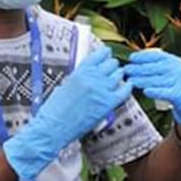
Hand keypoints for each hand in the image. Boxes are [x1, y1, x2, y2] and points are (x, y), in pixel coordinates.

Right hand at [3, 46, 131, 180]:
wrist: (54, 127)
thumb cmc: (55, 109)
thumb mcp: (65, 85)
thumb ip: (80, 76)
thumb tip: (91, 73)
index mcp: (80, 71)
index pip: (99, 54)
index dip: (105, 54)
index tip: (107, 54)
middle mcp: (92, 78)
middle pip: (111, 63)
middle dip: (112, 66)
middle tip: (111, 69)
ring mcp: (102, 90)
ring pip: (119, 75)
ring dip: (118, 75)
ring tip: (117, 78)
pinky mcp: (108, 104)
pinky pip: (125, 91)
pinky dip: (127, 87)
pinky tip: (127, 86)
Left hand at [124, 49, 180, 127]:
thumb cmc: (176, 84)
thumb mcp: (170, 70)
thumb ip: (157, 65)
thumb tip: (135, 62)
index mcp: (174, 60)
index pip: (156, 56)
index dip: (142, 56)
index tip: (131, 58)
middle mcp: (177, 69)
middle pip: (154, 68)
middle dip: (138, 69)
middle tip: (126, 70)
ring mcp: (179, 81)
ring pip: (156, 80)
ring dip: (141, 80)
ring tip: (130, 81)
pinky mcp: (179, 94)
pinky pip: (164, 92)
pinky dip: (154, 91)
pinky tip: (145, 91)